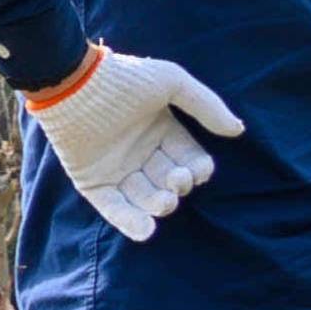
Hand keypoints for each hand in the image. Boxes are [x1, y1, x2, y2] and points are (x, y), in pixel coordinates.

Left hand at [27, 44, 243, 243]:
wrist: (72, 85)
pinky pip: (113, 207)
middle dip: (178, 187)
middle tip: (175, 180)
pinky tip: (147, 230)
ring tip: (163, 202)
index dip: (197, 170)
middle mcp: (141, 152)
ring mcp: (116, 168)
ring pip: (145, 198)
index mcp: (161, 130)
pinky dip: (129, 222)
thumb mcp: (171, 82)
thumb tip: (237, 130)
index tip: (196, 170)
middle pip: (170, 181)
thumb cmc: (123, 79)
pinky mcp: (91, 181)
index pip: (189, 159)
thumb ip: (205, 105)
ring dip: (158, 206)